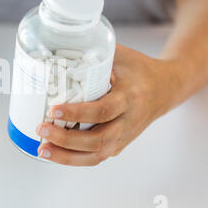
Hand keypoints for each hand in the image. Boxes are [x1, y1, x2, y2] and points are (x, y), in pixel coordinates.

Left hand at [36, 44, 177, 165]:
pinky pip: (96, 157)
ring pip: (96, 154)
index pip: (103, 110)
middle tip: (42, 128)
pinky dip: (74, 158)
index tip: (54, 109)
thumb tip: (59, 48)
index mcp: (130, 97)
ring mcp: (124, 137)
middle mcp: (128, 121)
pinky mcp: (119, 145)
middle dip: (67, 139)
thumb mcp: (121, 56)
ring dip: (67, 155)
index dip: (77, 113)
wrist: (165, 88)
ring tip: (43, 149)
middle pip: (98, 139)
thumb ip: (94, 54)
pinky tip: (55, 153)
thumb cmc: (139, 69)